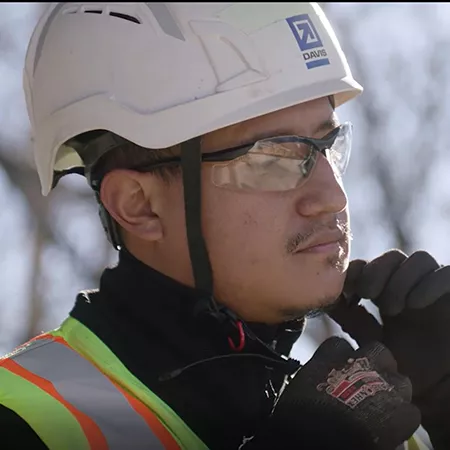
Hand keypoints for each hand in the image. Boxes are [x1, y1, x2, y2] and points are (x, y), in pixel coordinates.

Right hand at [244, 337, 420, 449]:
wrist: (319, 438)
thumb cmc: (301, 416)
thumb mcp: (302, 385)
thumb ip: (318, 375)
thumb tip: (325, 384)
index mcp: (332, 355)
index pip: (340, 345)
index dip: (342, 359)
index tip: (340, 371)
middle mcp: (362, 362)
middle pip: (377, 352)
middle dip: (375, 365)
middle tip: (366, 384)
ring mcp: (385, 384)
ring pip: (399, 379)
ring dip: (391, 390)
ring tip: (381, 407)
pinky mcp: (403, 411)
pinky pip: (409, 411)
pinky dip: (402, 419)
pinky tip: (391, 429)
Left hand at [328, 250, 449, 448]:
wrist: (438, 394)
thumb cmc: (405, 371)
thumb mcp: (372, 343)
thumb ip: (352, 321)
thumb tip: (326, 301)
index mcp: (388, 296)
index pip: (371, 266)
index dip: (356, 270)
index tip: (345, 291)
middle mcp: (411, 289)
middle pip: (392, 257)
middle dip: (375, 271)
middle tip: (367, 294)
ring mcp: (433, 291)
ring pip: (418, 260)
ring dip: (400, 279)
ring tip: (391, 309)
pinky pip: (446, 273)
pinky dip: (429, 283)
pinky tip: (415, 304)